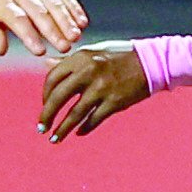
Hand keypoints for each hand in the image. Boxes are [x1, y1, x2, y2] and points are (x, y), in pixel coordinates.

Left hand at [0, 0, 88, 59]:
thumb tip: (1, 50)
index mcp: (2, 1)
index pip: (17, 18)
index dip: (29, 34)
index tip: (39, 51)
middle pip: (39, 12)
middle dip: (53, 30)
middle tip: (63, 48)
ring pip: (54, 3)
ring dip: (67, 21)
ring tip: (75, 37)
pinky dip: (75, 9)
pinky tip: (83, 23)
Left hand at [37, 40, 152, 141]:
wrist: (150, 62)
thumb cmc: (119, 56)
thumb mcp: (92, 53)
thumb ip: (69, 61)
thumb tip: (46, 64)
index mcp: (80, 58)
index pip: (53, 78)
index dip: (45, 94)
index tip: (44, 104)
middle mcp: (88, 72)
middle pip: (59, 98)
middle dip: (47, 115)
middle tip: (41, 127)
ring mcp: (101, 88)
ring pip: (75, 114)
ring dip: (62, 128)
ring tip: (54, 139)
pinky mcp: (114, 102)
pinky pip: (93, 120)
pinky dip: (84, 128)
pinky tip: (78, 133)